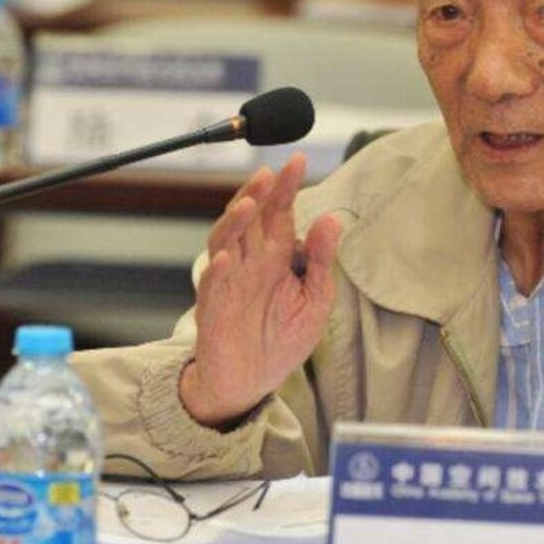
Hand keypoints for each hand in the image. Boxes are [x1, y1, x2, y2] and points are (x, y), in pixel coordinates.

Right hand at [179, 153, 340, 427]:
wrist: (251, 383)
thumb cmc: (283, 339)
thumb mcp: (315, 299)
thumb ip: (322, 260)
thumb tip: (332, 218)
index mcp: (277, 257)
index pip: (280, 213)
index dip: (286, 187)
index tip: (298, 160)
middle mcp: (251, 263)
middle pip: (250, 219)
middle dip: (258, 194)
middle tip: (270, 174)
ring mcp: (229, 283)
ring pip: (225, 241)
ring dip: (234, 222)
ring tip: (248, 205)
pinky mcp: (213, 309)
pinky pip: (211, 285)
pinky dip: (217, 271)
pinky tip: (226, 258)